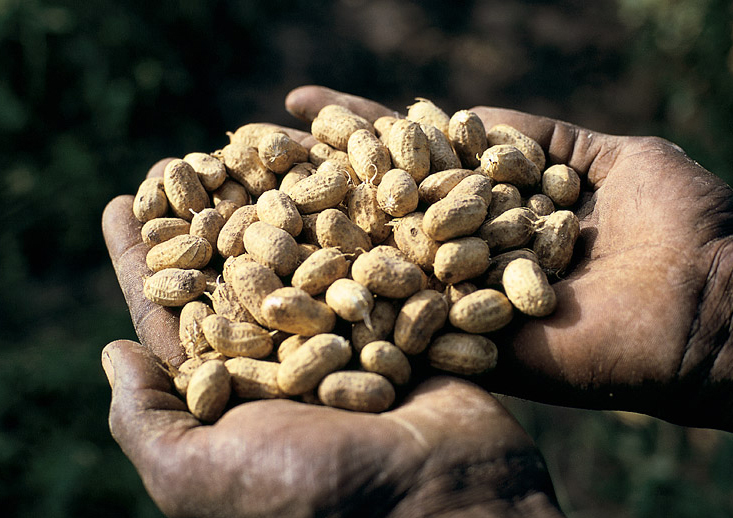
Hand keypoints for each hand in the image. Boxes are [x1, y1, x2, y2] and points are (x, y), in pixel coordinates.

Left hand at [102, 142, 563, 516]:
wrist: (443, 505)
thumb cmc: (319, 496)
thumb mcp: (204, 475)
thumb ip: (150, 421)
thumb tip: (113, 355)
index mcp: (234, 396)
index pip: (175, 315)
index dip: (145, 260)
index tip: (121, 204)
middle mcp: (287, 362)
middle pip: (237, 272)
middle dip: (208, 215)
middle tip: (183, 160)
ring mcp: (349, 339)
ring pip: (304, 255)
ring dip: (277, 200)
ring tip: (250, 143)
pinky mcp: (406, 324)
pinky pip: (371, 260)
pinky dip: (353, 214)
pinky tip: (331, 165)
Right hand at [287, 86, 732, 441]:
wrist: (712, 307)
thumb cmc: (681, 223)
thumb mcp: (612, 156)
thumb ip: (535, 138)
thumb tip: (460, 112)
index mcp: (500, 207)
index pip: (421, 159)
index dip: (364, 132)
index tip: (303, 107)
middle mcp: (473, 253)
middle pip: (389, 207)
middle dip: (323, 176)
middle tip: (252, 147)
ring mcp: (468, 302)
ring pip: (386, 264)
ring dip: (321, 234)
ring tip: (252, 199)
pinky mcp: (475, 350)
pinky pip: (409, 326)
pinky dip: (357, 306)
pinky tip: (294, 276)